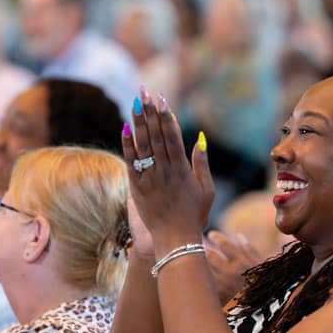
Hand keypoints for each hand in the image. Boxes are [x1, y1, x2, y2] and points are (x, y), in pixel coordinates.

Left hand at [122, 88, 214, 254]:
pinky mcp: (137, 188)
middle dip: (150, 112)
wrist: (175, 240)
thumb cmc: (194, 216)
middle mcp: (165, 171)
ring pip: (143, 145)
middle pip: (156, 136)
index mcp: (183, 170)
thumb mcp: (206, 190)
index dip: (167, 117)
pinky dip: (128, 144)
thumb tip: (199, 140)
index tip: (163, 100)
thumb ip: (202, 165)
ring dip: (138, 122)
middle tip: (144, 92)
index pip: (172, 137)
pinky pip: (131, 162)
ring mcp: (150, 179)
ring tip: (134, 102)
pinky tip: (125, 127)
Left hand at [204, 230, 263, 304]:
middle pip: (209, 255)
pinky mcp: (215, 300)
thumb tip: (238, 235)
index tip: (211, 234)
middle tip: (201, 247)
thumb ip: (251, 251)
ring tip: (198, 262)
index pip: (224, 244)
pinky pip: (203, 285)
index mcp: (243, 264)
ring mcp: (220, 288)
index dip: (216, 237)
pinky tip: (200, 280)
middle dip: (204, 250)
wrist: (265, 316)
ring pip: (203, 270)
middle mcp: (230, 274)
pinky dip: (201, 280)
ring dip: (200, 265)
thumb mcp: (264, 269)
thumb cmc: (267, 290)